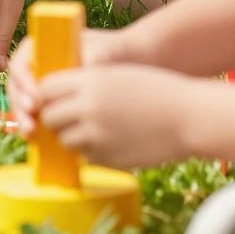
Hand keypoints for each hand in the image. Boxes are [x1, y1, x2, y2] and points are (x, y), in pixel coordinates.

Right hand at [6, 25, 123, 129]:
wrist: (118, 64)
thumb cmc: (107, 51)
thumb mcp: (101, 49)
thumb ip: (93, 54)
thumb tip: (86, 61)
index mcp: (40, 47)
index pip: (21, 62)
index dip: (23, 80)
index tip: (36, 97)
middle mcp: (34, 65)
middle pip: (16, 85)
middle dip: (20, 105)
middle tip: (30, 121)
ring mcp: (37, 84)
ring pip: (21, 102)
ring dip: (22, 118)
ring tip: (31, 133)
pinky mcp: (44, 102)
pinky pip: (32, 114)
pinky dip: (31, 125)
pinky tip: (35, 139)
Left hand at [33, 64, 195, 168]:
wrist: (188, 116)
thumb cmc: (155, 89)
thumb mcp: (117, 75)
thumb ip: (86, 84)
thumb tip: (53, 98)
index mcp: (90, 80)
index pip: (46, 88)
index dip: (46, 94)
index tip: (51, 98)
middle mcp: (88, 108)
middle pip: (49, 117)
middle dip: (55, 118)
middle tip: (66, 117)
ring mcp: (97, 136)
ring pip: (64, 141)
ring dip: (72, 137)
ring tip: (91, 130)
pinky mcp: (107, 158)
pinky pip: (86, 156)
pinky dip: (92, 151)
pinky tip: (111, 141)